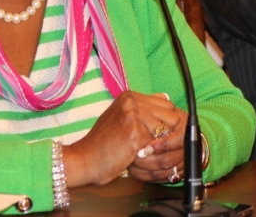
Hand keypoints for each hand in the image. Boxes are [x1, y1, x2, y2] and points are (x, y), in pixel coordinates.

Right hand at [62, 91, 181, 185]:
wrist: (85, 158)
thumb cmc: (104, 142)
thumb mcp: (122, 116)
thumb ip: (143, 107)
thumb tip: (167, 98)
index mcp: (129, 96)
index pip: (166, 105)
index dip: (167, 122)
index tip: (158, 134)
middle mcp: (132, 101)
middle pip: (170, 115)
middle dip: (167, 133)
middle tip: (154, 144)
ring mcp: (133, 115)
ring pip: (166, 130)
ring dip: (158, 143)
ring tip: (142, 149)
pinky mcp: (135, 132)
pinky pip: (158, 142)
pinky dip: (152, 151)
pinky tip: (138, 154)